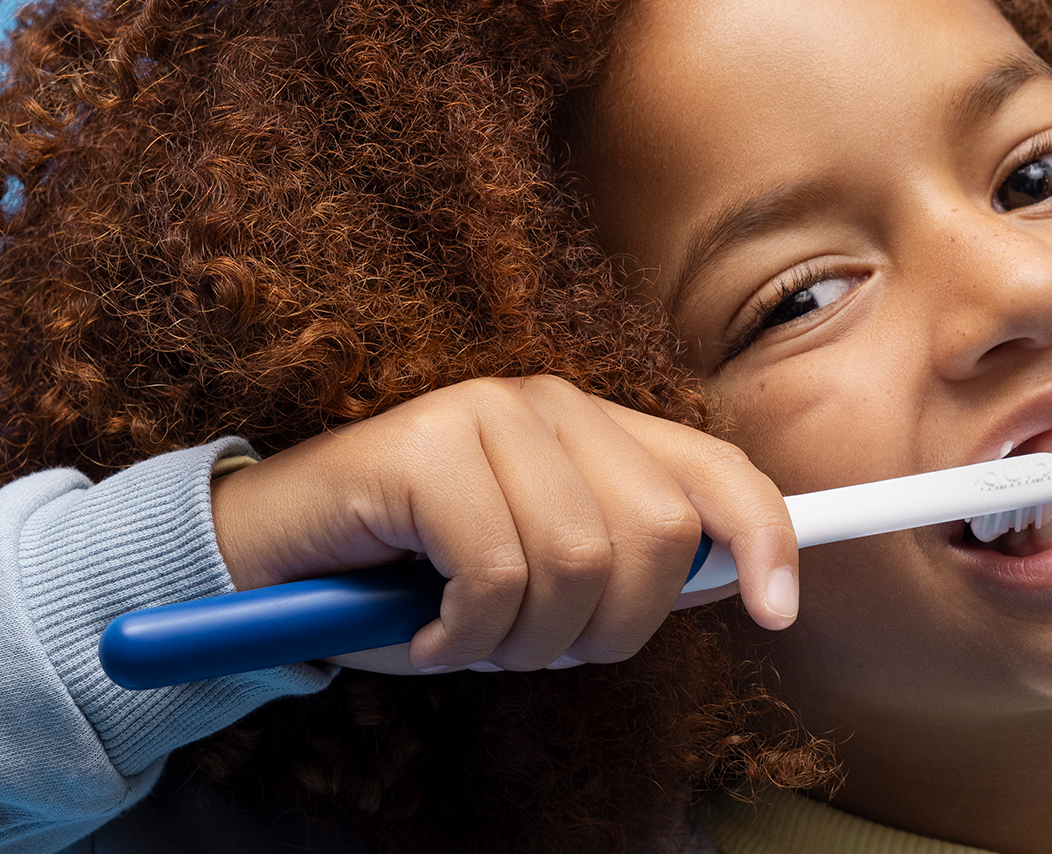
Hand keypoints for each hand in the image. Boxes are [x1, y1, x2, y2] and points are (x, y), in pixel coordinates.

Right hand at [208, 376, 798, 674]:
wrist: (271, 559)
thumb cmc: (410, 577)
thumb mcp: (538, 579)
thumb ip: (626, 567)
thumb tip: (731, 581)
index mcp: (595, 431)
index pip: (716, 472)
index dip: (764, 539)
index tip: (779, 611)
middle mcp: (551, 405)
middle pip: (657, 537)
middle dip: (606, 629)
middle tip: (531, 647)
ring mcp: (487, 412)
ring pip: (579, 566)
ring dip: (521, 641)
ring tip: (466, 637)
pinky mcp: (425, 443)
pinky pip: (497, 573)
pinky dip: (464, 636)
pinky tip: (426, 632)